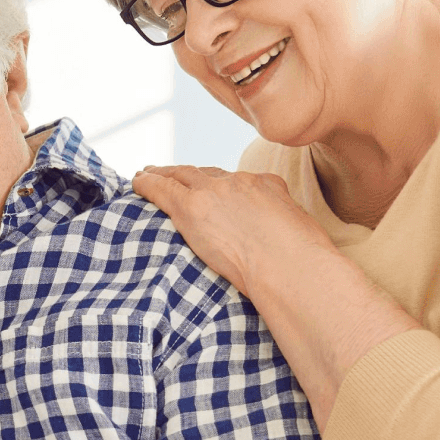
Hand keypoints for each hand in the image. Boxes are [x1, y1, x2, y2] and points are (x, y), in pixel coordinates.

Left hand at [130, 164, 330, 294]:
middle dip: (187, 174)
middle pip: (205, 173)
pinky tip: (135, 182)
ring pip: (180, 175)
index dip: (217, 184)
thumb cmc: (304, 263)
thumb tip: (284, 237)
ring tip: (147, 174)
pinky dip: (147, 184)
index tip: (208, 189)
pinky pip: (162, 188)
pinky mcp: (192, 207)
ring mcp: (214, 192)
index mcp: (266, 185)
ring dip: (162, 174)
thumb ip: (284, 227)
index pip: (234, 181)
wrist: (292, 267)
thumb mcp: (301, 234)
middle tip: (172, 175)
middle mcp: (239, 181)